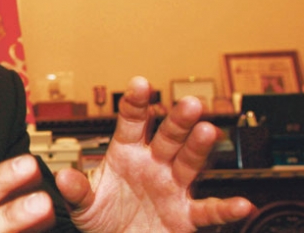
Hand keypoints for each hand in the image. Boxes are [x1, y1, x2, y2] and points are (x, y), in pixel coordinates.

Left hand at [57, 76, 254, 231]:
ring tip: (208, 131)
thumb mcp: (83, 205)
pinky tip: (242, 203)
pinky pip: (209, 210)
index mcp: (126, 153)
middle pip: (168, 137)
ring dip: (199, 148)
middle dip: (178, 121)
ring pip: (189, 163)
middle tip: (189, 103)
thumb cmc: (101, 219)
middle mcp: (153, 165)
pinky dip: (226, 208)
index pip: (132, 122)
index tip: (139, 84)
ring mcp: (172, 188)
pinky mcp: (185, 215)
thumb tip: (62, 177)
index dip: (136, 103)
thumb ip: (76, 191)